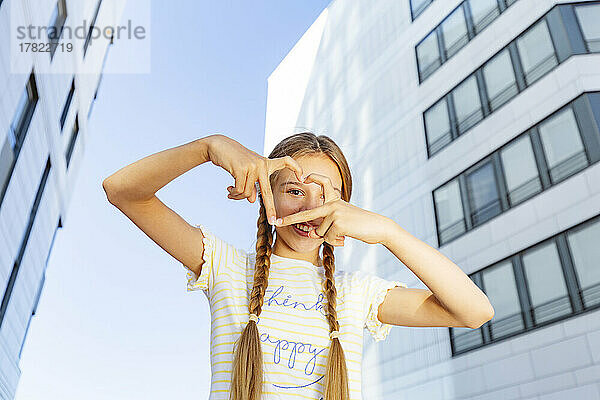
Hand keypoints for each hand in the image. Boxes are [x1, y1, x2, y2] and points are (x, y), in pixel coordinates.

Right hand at [205, 135, 302, 223]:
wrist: (219, 146)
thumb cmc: (234, 160)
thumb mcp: (246, 173)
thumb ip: (252, 186)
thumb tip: (252, 200)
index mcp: (266, 163)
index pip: (286, 161)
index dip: (296, 167)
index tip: (302, 177)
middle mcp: (262, 164)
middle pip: (268, 192)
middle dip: (270, 209)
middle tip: (273, 222)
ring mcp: (253, 166)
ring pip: (248, 194)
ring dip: (238, 196)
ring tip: (231, 192)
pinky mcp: (243, 169)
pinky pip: (240, 190)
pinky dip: (234, 193)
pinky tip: (228, 189)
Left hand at [274, 173, 392, 245]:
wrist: (378, 227)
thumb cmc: (360, 225)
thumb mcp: (340, 224)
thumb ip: (324, 226)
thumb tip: (311, 233)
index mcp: (334, 200)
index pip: (323, 183)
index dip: (314, 178)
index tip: (302, 177)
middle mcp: (333, 204)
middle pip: (307, 214)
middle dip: (291, 220)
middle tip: (277, 223)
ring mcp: (335, 212)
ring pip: (320, 232)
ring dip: (331, 237)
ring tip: (345, 233)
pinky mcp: (338, 223)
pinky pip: (328, 238)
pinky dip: (336, 241)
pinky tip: (347, 236)